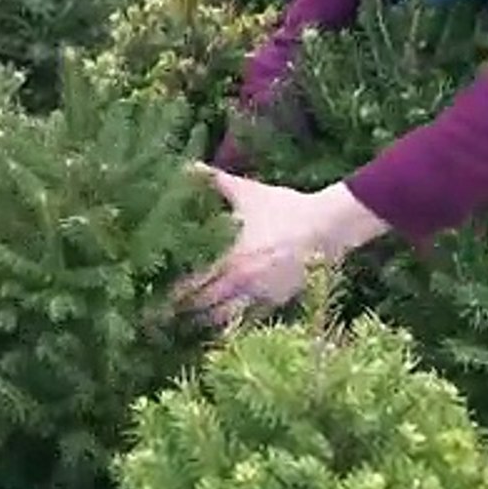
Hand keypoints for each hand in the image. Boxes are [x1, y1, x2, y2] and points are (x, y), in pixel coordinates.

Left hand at [175, 163, 389, 324]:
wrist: (328, 225)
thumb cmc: (284, 208)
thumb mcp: (247, 193)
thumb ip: (214, 181)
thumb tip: (188, 166)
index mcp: (231, 260)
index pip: (195, 286)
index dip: (176, 294)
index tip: (159, 297)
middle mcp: (244, 284)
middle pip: (207, 308)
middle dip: (187, 311)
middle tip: (169, 314)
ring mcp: (263, 296)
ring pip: (229, 319)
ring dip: (210, 320)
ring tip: (193, 321)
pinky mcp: (280, 301)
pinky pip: (253, 318)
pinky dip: (237, 321)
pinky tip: (227, 319)